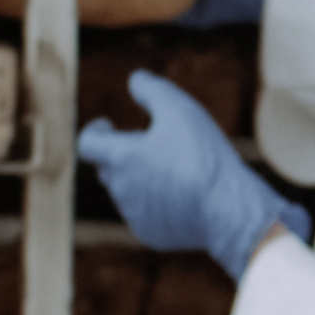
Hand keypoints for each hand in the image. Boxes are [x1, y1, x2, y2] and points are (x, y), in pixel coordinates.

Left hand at [76, 71, 308, 277]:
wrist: (227, 208)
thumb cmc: (203, 155)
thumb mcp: (180, 108)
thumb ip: (152, 89)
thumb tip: (134, 79)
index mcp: (120, 158)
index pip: (87, 143)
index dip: (95, 130)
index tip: (107, 125)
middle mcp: (120, 189)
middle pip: (109, 168)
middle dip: (124, 154)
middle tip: (154, 144)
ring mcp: (134, 216)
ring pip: (128, 192)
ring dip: (141, 179)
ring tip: (176, 170)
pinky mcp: (151, 235)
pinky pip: (146, 215)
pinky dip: (157, 204)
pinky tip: (184, 196)